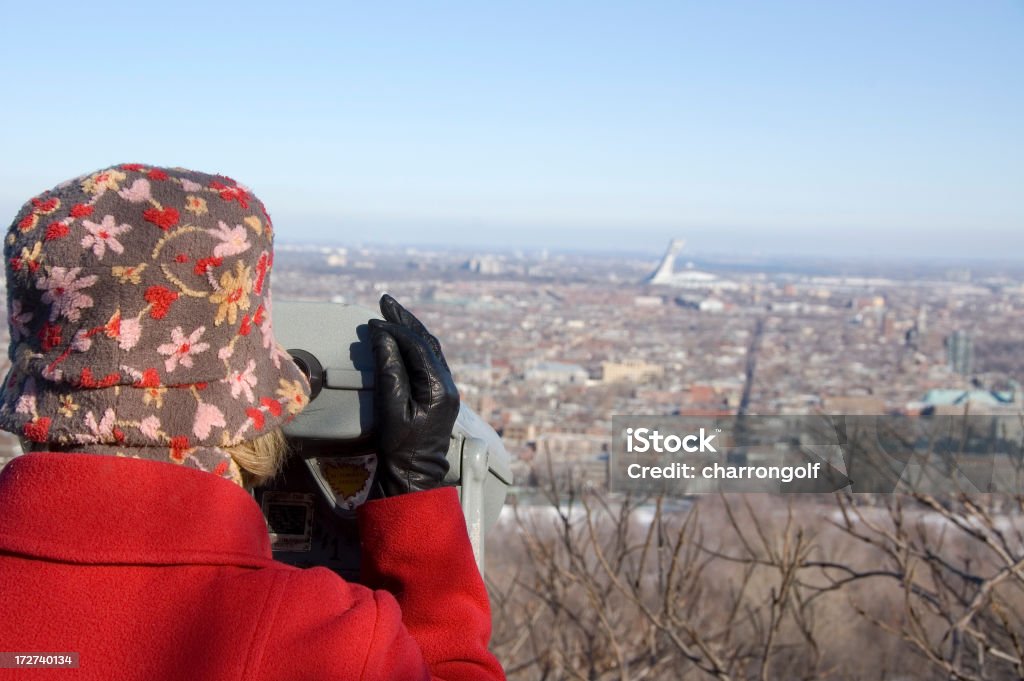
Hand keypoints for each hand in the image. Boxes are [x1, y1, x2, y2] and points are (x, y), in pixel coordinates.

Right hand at [369, 295, 458, 496]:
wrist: (416, 474)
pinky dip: (415, 344)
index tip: (372, 321)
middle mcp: (448, 384)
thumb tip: (383, 336)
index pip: (416, 346)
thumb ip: (389, 370)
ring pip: (430, 349)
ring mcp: (446, 389)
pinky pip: (429, 360)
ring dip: (411, 330)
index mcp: (438, 387)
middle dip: (405, 320)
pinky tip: (403, 338)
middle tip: (385, 301)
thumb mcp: (391, 408)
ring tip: (392, 314)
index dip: (394, 330)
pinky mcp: (440, 395)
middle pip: (426, 342)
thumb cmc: (401, 446)